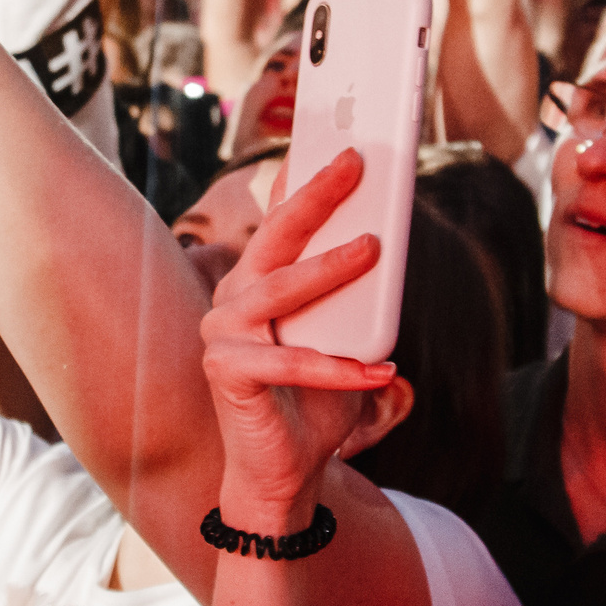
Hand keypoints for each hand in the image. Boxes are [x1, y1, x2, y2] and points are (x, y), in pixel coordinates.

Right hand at [196, 150, 396, 518]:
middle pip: (275, 235)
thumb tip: (379, 240)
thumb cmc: (315, 400)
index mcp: (257, 281)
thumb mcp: (343, 336)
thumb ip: (353, 294)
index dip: (301, 175)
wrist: (286, 470)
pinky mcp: (226, 372)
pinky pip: (291, 362)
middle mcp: (233, 297)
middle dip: (316, 194)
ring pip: (279, 289)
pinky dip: (339, 369)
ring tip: (373, 249)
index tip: (330, 135)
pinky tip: (381, 370)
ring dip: (328, 267)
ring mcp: (223, 332)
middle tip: (354, 161)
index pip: (279, 218)